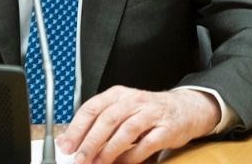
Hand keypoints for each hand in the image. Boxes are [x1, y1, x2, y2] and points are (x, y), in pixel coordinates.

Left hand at [57, 87, 219, 163]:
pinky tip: (121, 163)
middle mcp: (135, 100)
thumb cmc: (148, 111)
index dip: (77, 127)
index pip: (93, 107)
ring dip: (108, 150)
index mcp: (119, 94)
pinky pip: (146, 144)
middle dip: (91, 141)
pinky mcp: (166, 129)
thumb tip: (69, 141)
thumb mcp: (122, 110)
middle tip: (79, 158)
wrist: (185, 109)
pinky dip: (131, 156)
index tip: (66, 145)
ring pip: (126, 131)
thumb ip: (97, 123)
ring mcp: (152, 113)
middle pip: (108, 119)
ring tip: (97, 163)